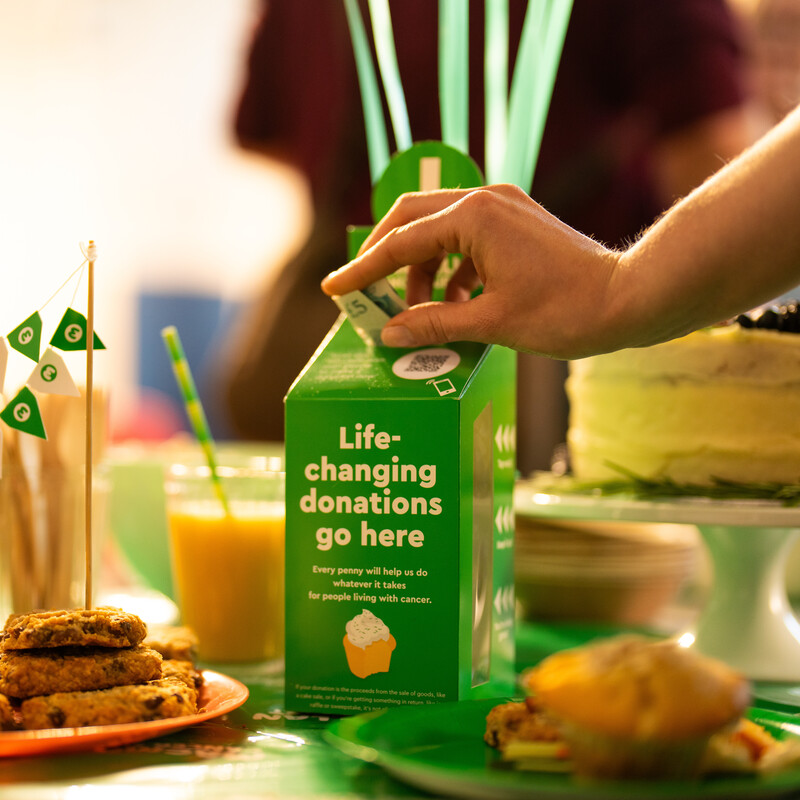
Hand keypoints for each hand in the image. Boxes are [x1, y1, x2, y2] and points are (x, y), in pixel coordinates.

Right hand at [321, 184, 624, 357]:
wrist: (628, 298)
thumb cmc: (567, 311)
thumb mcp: (492, 322)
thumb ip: (435, 325)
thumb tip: (389, 335)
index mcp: (474, 218)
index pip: (400, 243)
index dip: (363, 271)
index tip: (333, 289)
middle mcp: (484, 200)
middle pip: (411, 219)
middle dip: (382, 257)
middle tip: (363, 292)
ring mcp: (502, 208)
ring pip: (436, 230)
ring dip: (417, 268)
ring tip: (412, 313)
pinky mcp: (515, 223)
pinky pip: (464, 240)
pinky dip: (447, 270)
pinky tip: (450, 304)